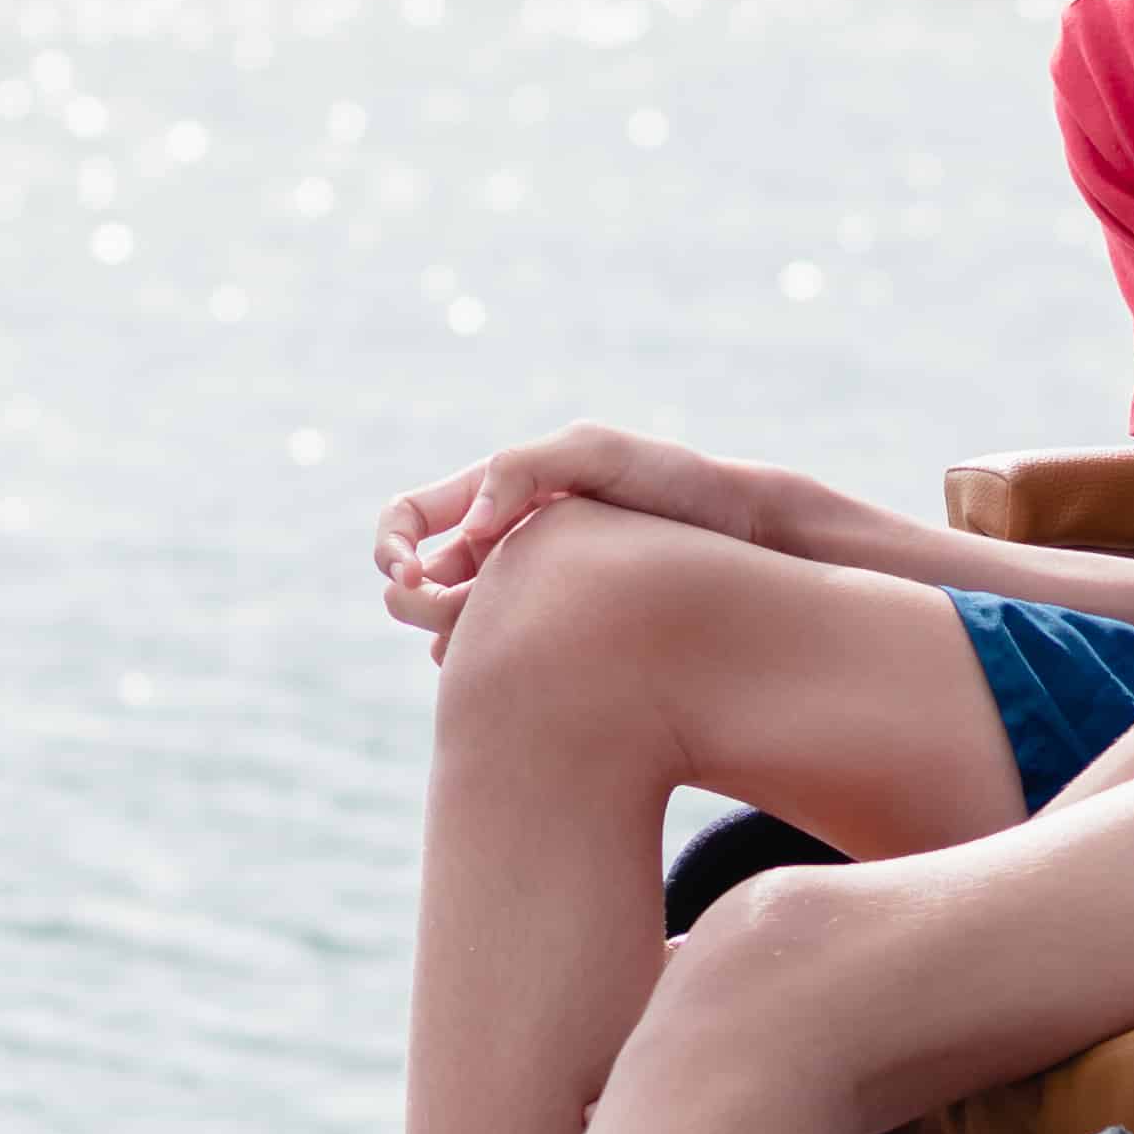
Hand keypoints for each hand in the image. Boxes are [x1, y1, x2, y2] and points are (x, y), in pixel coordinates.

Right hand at [372, 423, 761, 647]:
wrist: (742, 535)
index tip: (414, 577)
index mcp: (496, 494)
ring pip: (453, 632)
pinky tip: (528, 679)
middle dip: (417, 604)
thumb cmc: (673, 482)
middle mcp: (502, 547)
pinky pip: (501, 662)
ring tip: (502, 647)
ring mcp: (527, 595)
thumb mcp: (599, 454)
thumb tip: (468, 528)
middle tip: (458, 619)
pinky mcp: (558, 638)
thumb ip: (526, 469)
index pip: (408, 519)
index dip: (392, 548)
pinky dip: (494, 671)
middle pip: (416, 586)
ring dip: (453, 644)